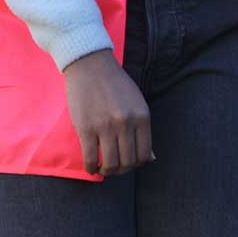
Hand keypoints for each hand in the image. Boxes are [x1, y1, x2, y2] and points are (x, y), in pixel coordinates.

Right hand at [63, 50, 152, 176]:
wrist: (91, 66)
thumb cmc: (116, 85)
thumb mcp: (137, 103)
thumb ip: (143, 129)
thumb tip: (151, 158)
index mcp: (142, 116)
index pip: (145, 154)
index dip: (137, 164)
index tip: (129, 163)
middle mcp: (127, 123)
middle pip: (128, 161)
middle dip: (121, 170)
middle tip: (115, 168)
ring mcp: (106, 126)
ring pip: (110, 163)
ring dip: (107, 171)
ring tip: (103, 168)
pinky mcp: (86, 128)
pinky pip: (90, 157)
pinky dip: (91, 168)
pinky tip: (91, 167)